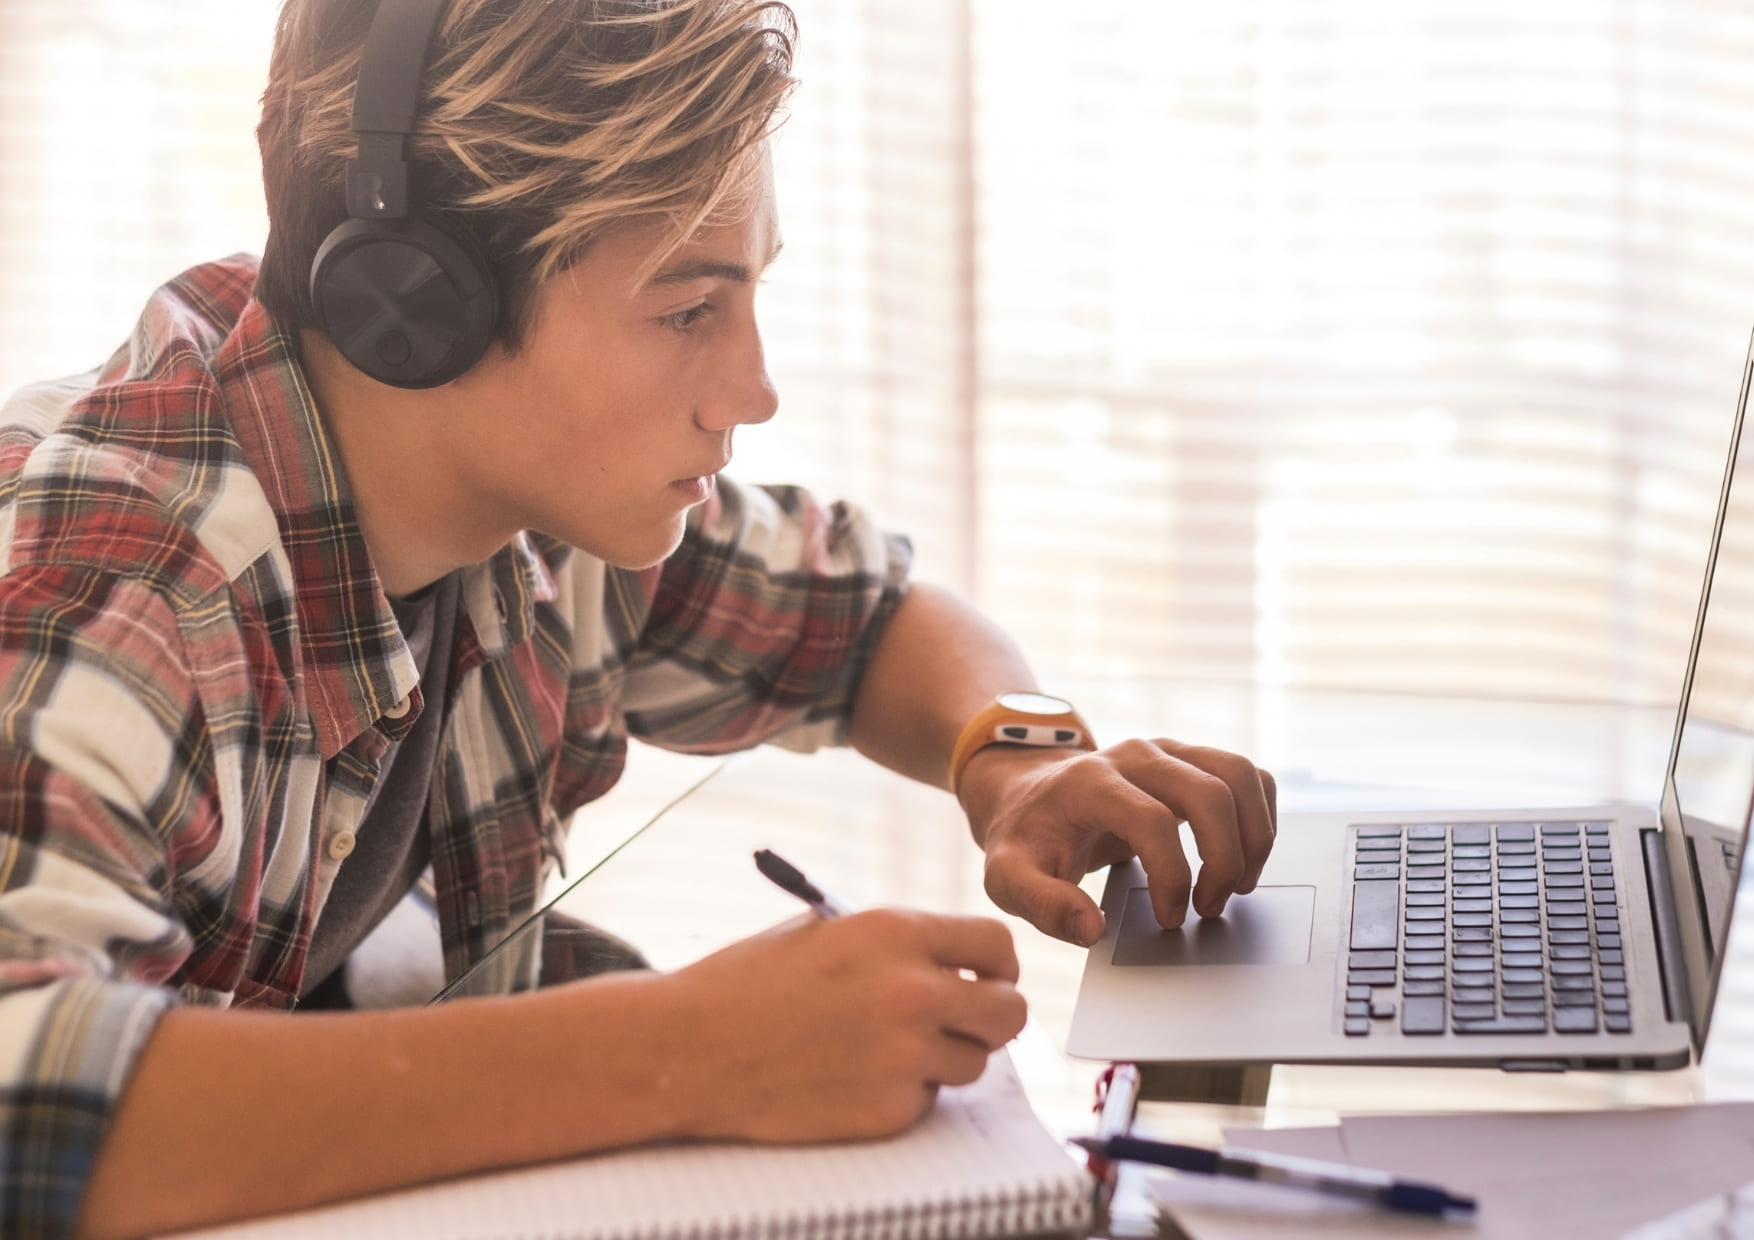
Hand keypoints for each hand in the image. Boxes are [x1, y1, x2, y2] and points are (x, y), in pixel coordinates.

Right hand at [660, 908, 1026, 1142]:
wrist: (693, 1047)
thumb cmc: (751, 982)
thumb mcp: (827, 929)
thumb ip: (899, 942)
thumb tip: (959, 961)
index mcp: (896, 933)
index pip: (997, 945)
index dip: (998, 964)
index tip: (989, 976)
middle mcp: (912, 993)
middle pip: (1010, 1012)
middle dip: (993, 1014)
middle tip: (968, 1019)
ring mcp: (904, 1057)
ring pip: (974, 1062)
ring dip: (945, 1057)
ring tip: (888, 1046)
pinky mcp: (888, 1110)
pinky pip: (928, 1101)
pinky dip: (903, 1093)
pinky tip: (853, 1076)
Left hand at [958, 739, 1276, 945]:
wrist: (1029, 796)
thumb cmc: (1026, 839)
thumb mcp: (1007, 878)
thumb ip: (1042, 905)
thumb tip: (1092, 929)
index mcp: (1089, 782)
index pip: (1151, 820)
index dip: (1171, 876)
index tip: (1169, 917)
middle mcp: (1135, 755)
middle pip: (1209, 793)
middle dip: (1223, 859)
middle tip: (1210, 908)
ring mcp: (1168, 751)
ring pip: (1240, 775)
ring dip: (1253, 836)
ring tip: (1237, 885)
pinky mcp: (1190, 759)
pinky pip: (1248, 775)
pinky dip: (1260, 817)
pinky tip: (1243, 857)